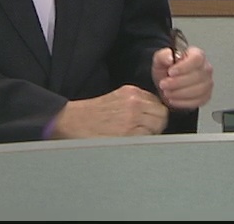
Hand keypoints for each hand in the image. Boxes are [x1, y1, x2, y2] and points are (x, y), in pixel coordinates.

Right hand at [48, 85, 169, 137]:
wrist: (72, 121)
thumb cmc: (91, 114)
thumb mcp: (115, 98)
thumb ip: (134, 102)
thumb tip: (152, 113)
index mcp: (131, 92)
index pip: (158, 103)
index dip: (155, 114)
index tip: (149, 121)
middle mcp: (134, 103)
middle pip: (161, 115)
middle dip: (156, 124)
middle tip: (145, 132)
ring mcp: (131, 118)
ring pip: (157, 127)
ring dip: (150, 134)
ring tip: (135, 137)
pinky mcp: (127, 134)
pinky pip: (146, 138)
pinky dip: (142, 142)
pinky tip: (129, 142)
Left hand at [152, 44, 213, 110]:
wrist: (168, 85)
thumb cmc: (168, 71)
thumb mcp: (160, 60)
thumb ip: (163, 56)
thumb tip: (169, 57)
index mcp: (197, 54)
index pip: (197, 58)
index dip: (184, 67)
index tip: (170, 72)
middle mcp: (205, 68)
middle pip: (197, 76)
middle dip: (177, 82)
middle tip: (164, 84)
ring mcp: (207, 83)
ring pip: (198, 90)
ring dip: (179, 93)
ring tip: (167, 92)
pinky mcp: (206, 96)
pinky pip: (197, 101)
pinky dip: (182, 102)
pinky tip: (173, 99)